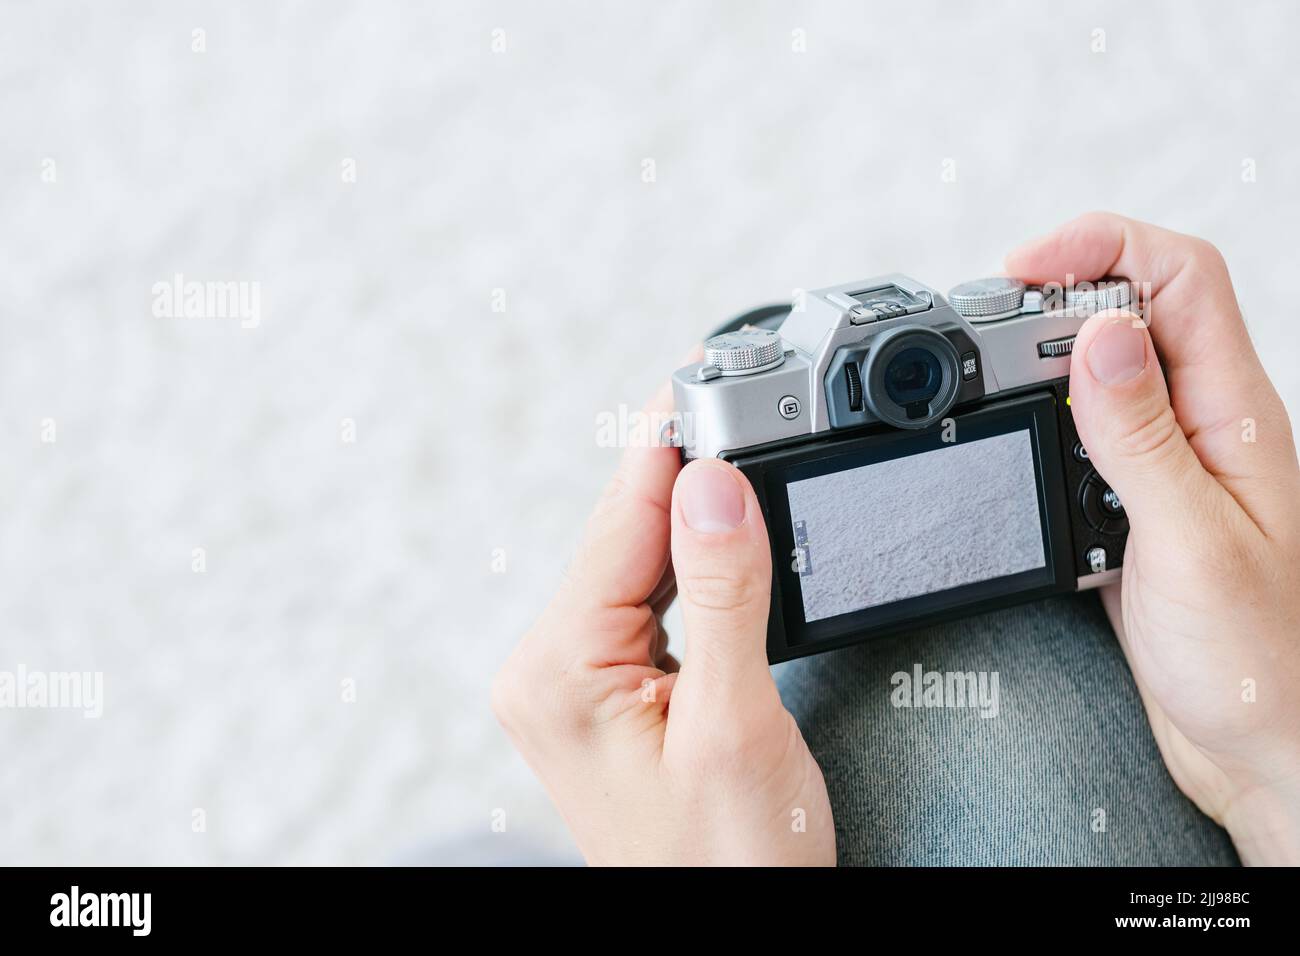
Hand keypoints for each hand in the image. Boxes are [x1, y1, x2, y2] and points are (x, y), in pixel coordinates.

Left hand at [492, 381, 833, 864]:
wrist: (729, 930)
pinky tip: (713, 528)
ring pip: (634, 565)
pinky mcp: (604, 695)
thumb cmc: (727, 862)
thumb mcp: (734, 723)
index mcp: (559, 672)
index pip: (620, 525)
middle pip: (621, 537)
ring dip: (684, 512)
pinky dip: (684, 562)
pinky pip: (642, 602)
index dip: (666, 445)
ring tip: (731, 441)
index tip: (699, 371)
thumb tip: (713, 483)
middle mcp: (547, 669)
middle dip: (678, 469)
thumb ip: (724, 596)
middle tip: (731, 393)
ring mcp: (571, 684)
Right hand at [1008, 213, 1299, 864]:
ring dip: (1039, 364)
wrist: (1259, 746)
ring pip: (1096, 371)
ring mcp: (1165, 463)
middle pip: (1130, 308)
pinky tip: (1014, 452)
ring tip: (989, 387)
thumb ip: (1142, 436)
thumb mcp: (1192, 540)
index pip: (1180, 277)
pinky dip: (1036, 427)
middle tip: (988, 336)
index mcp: (1234, 412)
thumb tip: (1103, 334)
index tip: (1022, 270)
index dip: (1102, 245)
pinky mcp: (1130, 505)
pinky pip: (1078, 437)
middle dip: (1054, 299)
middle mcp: (1201, 424)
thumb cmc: (1257, 661)